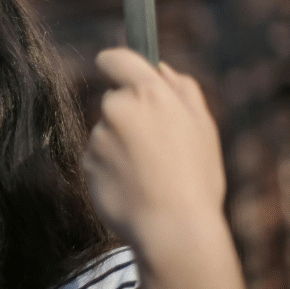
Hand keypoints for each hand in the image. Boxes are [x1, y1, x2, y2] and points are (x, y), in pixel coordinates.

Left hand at [83, 48, 225, 251]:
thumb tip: (160, 68)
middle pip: (114, 100)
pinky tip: (134, 186)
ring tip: (150, 173)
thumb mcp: (203, 127)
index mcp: (149, 94)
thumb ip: (182, 90)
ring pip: (107, 132)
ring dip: (121, 145)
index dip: (116, 64)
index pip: (115, 59)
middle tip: (159, 145)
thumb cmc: (195, 178)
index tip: (118, 72)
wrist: (172, 229)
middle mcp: (116, 110)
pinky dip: (111, 168)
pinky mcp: (86, 164)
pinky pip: (99, 158)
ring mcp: (98, 138)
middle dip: (130, 114)